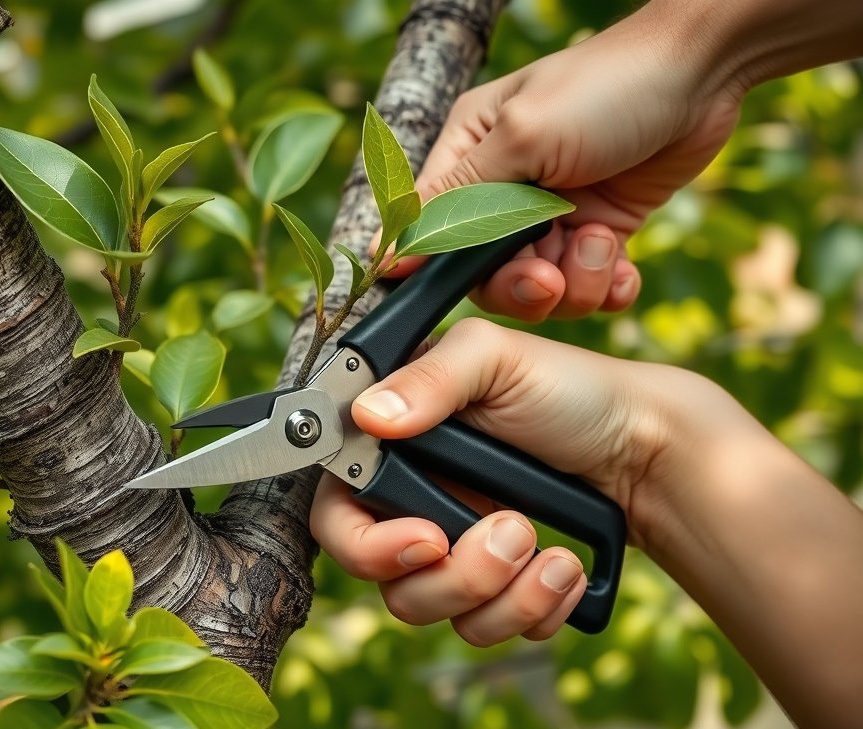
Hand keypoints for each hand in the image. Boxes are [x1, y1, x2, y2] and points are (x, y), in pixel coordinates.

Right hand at [310, 317, 678, 642]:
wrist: (646, 445)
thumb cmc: (568, 389)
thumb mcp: (496, 358)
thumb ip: (429, 380)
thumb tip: (368, 416)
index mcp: (392, 448)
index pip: (337, 517)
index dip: (367, 544)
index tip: (428, 539)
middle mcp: (412, 504)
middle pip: (387, 581)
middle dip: (455, 574)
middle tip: (513, 532)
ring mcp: (452, 550)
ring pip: (437, 613)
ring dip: (502, 591)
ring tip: (554, 550)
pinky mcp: (493, 586)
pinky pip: (489, 629)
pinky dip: (532, 610)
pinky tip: (567, 568)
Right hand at [393, 5, 743, 320]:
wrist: (702, 76)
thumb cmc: (604, 89)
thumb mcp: (520, 138)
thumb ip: (458, 201)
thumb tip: (389, 254)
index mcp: (469, 157)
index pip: (434, 232)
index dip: (444, 270)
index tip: (470, 286)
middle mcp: (505, 192)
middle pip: (486, 274)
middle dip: (521, 286)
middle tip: (549, 278)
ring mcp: (553, 216)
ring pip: (540, 289)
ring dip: (574, 282)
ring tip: (601, 243)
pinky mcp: (597, 233)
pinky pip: (586, 286)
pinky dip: (606, 286)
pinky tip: (623, 269)